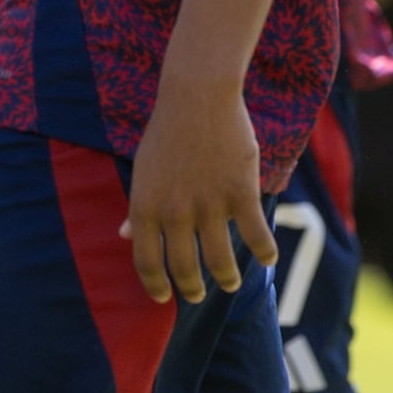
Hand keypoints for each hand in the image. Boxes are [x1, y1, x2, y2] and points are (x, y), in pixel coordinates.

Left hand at [122, 74, 273, 302]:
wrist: (197, 95)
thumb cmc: (168, 132)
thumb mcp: (144, 170)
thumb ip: (138, 206)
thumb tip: (125, 235)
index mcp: (145, 205)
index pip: (146, 261)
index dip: (155, 285)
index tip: (164, 298)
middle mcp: (174, 212)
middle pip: (184, 268)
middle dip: (192, 289)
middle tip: (199, 294)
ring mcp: (209, 204)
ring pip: (220, 260)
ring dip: (226, 277)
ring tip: (229, 282)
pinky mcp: (240, 192)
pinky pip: (257, 236)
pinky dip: (264, 253)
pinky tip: (267, 260)